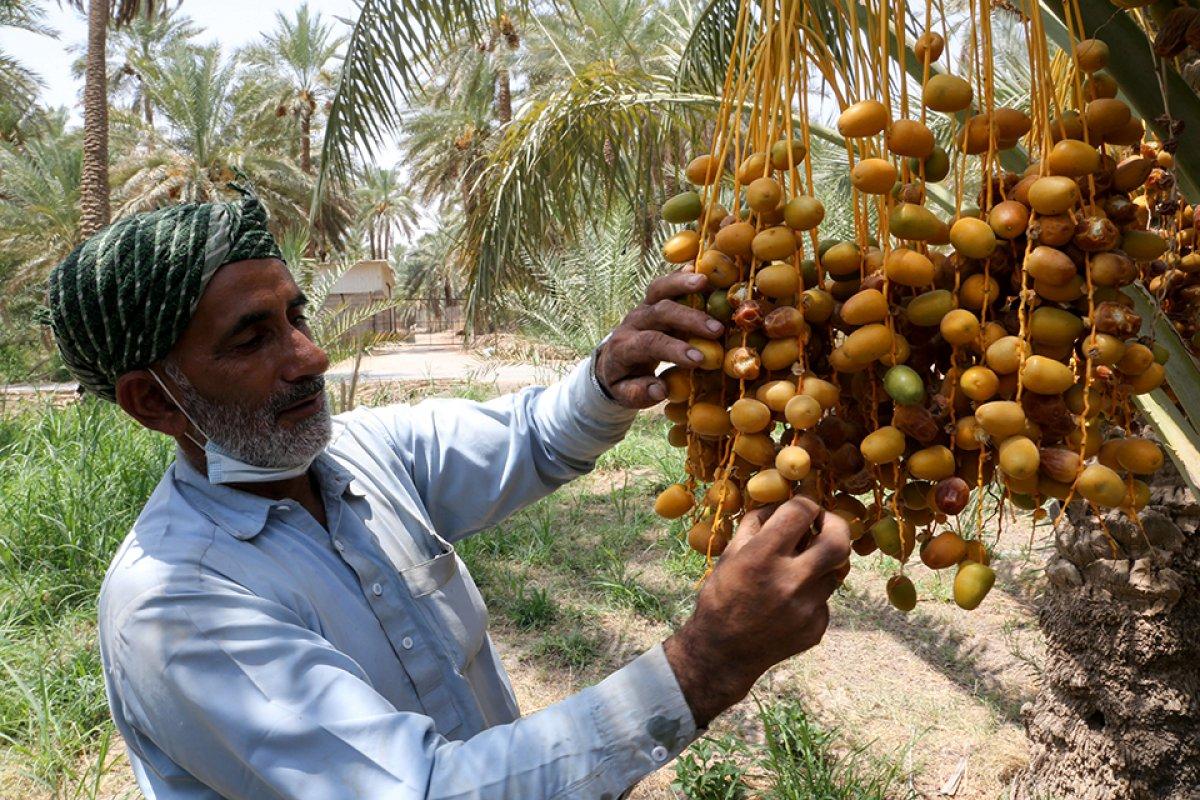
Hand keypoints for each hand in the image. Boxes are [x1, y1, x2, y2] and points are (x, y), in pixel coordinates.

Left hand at [594, 270, 723, 407]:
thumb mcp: (625, 394)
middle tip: (716, 330)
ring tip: (706, 282)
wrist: (612, 360)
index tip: (699, 359)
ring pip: (658, 289)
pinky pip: (665, 283)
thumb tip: (660, 390)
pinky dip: (681, 275)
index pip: (649, 343)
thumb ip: (639, 393)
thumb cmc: (624, 380)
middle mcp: (632, 323)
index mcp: (624, 348)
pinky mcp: (652, 300)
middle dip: (688, 319)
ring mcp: (642, 308)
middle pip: (658, 312)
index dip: (674, 349)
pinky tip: (700, 270)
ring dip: (682, 284)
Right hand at [662, 497, 850, 726]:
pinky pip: (825, 598)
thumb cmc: (722, 597)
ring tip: (798, 567)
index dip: (805, 503)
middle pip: (839, 540)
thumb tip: (780, 503)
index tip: (802, 508)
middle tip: (823, 524)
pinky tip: (790, 601)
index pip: (801, 512)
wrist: (724, 652)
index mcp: (763, 557)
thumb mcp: (730, 554)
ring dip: (821, 561)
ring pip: (835, 570)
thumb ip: (756, 523)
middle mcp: (790, 581)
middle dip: (835, 523)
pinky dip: (812, 592)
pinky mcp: (817, 627)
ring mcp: (807, 608)